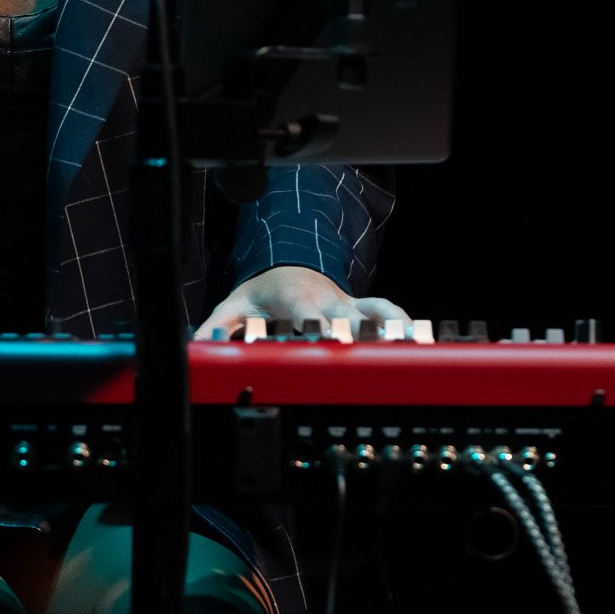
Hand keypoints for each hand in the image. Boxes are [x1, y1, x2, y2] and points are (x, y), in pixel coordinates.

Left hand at [195, 265, 408, 338]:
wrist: (287, 263)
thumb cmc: (262, 290)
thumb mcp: (233, 305)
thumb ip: (215, 327)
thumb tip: (196, 346)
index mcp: (293, 298)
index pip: (303, 312)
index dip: (311, 323)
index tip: (318, 337)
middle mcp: (323, 299)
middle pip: (342, 315)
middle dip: (352, 331)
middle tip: (364, 350)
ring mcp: (345, 303)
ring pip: (372, 309)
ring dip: (387, 324)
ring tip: (408, 343)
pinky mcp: (359, 307)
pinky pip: (386, 310)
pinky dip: (402, 321)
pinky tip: (418, 339)